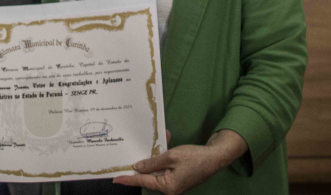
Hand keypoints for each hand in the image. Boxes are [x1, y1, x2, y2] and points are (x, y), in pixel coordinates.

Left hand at [113, 130, 246, 194]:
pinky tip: (166, 141)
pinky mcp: (179, 177)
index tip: (115, 179)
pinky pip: (166, 167)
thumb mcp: (171, 157)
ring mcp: (175, 184)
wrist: (215, 157)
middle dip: (142, 164)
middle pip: (149, 176)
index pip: (143, 181)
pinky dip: (164, 157)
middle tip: (128, 157)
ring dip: (155, 156)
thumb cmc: (194, 157)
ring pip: (157, 170)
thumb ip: (152, 163)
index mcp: (167, 187)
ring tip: (153, 142)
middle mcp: (170, 188)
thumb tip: (137, 167)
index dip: (128, 179)